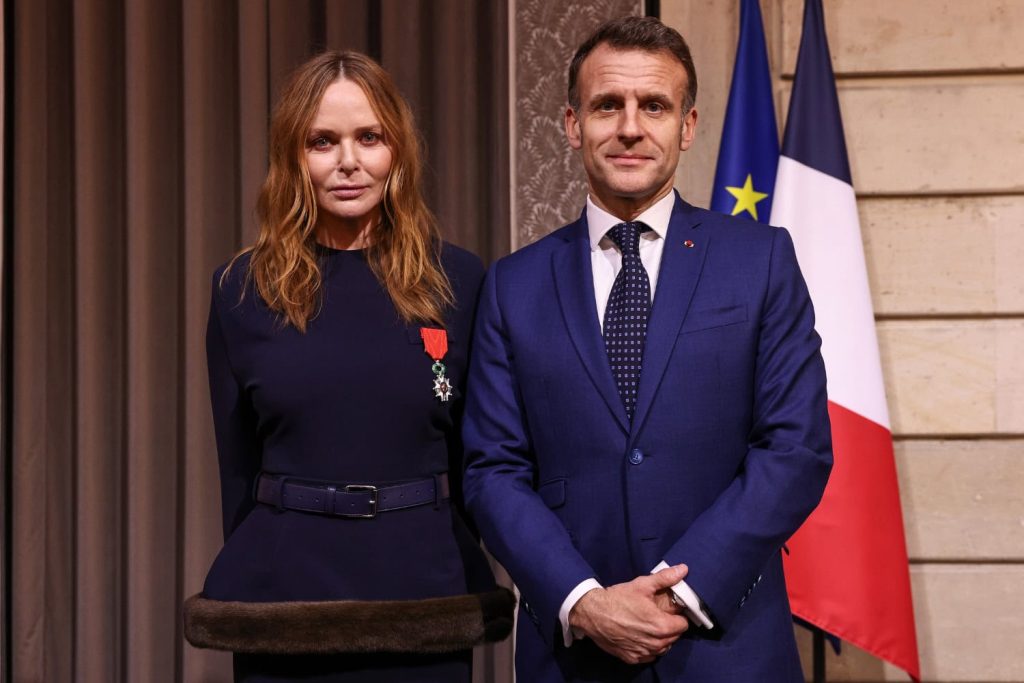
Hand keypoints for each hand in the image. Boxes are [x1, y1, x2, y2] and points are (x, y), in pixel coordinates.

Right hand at [568, 564, 688, 663]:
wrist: (592, 612)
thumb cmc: (618, 598)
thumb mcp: (642, 584)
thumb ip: (665, 578)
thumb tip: (683, 569)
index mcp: (661, 625)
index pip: (683, 625)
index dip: (678, 616)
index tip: (670, 612)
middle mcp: (655, 643)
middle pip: (674, 638)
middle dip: (670, 627)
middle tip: (659, 616)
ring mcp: (643, 653)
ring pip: (662, 649)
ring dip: (660, 639)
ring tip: (650, 626)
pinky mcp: (631, 658)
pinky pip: (648, 656)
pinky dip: (647, 648)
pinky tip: (640, 637)